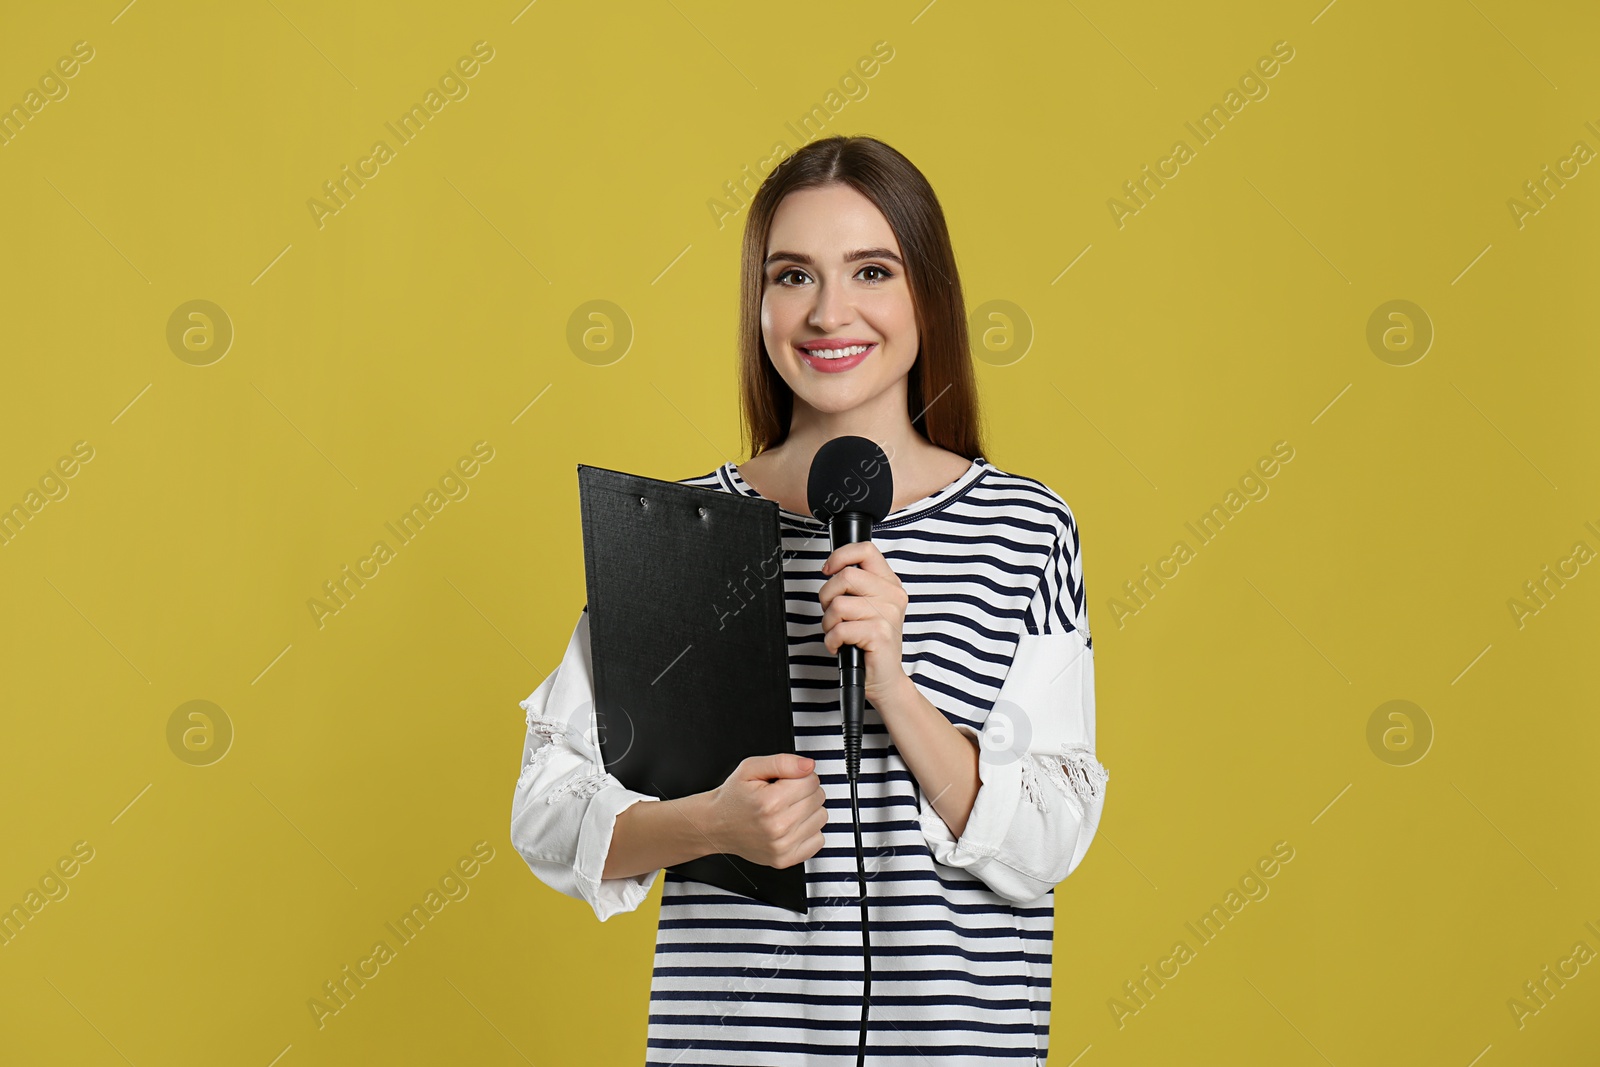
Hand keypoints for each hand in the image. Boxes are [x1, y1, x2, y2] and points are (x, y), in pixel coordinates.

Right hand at [705, 754, 826, 868]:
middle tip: (785, 793)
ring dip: (809, 810)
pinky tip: (792, 825)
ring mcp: (782, 846)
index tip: (787, 779)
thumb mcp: (750, 768)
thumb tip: (808, 765)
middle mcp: (777, 826)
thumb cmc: (733, 797)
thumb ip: (782, 762)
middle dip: (805, 791)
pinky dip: (809, 831)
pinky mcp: (785, 859)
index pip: (811, 780)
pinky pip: (818, 840)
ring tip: (788, 809)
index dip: (801, 775)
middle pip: (818, 798)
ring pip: (821, 818)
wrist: (716, 825)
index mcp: (769, 802)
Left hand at [819, 540, 909, 707]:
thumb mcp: (868, 606)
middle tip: (833, 614)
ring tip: (839, 633)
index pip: (865, 550)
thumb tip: (831, 567)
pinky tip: (840, 645)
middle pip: (846, 576)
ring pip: (838, 604)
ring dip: (829, 623)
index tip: (828, 570)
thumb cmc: (871, 643)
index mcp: (890, 584)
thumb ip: (857, 585)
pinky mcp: (879, 634)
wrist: (885, 678)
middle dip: (827, 596)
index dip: (840, 556)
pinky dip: (831, 640)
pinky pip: (840, 629)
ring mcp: (888, 614)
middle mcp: (892, 596)